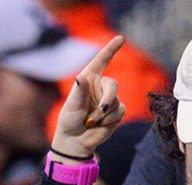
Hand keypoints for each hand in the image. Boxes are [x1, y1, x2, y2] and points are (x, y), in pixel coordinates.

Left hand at [51, 35, 126, 159]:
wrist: (76, 140)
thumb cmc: (70, 120)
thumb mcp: (72, 105)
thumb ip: (79, 91)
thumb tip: (81, 77)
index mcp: (89, 78)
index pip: (101, 60)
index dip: (111, 49)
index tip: (121, 38)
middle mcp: (100, 87)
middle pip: (113, 84)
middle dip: (107, 99)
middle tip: (98, 112)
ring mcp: (109, 99)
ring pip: (116, 101)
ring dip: (104, 114)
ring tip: (91, 121)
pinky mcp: (116, 112)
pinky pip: (120, 111)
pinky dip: (110, 119)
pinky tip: (100, 124)